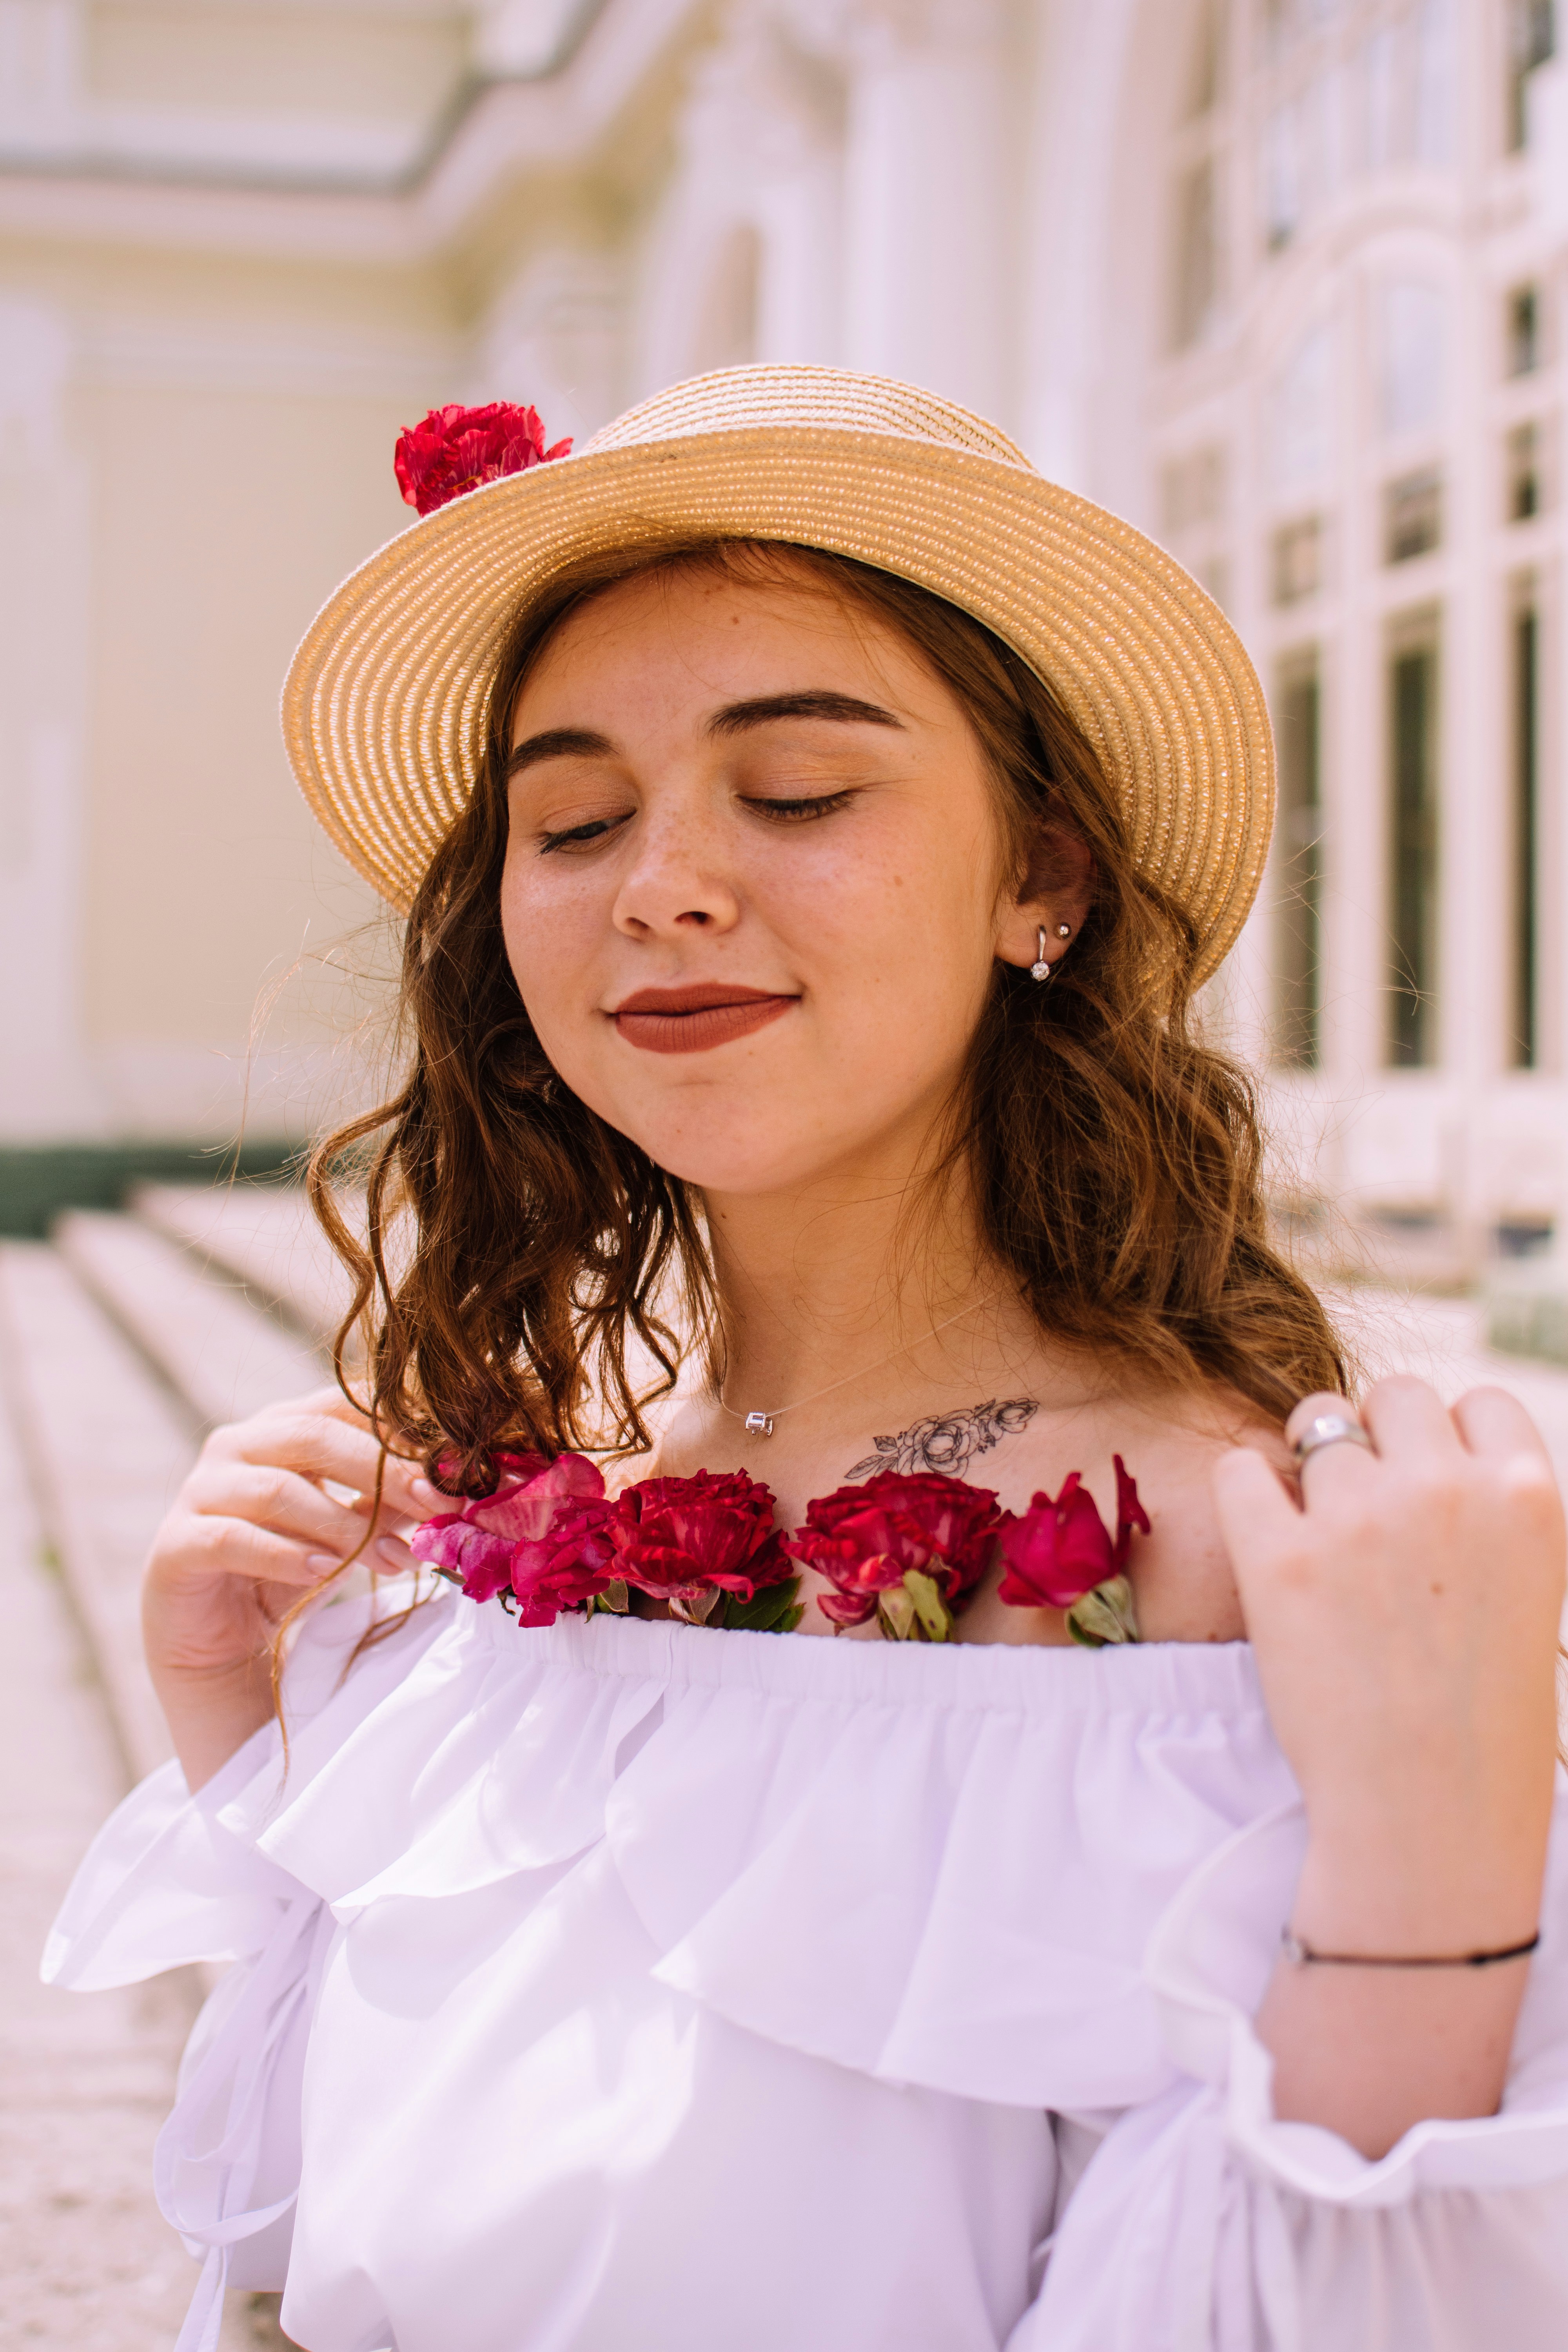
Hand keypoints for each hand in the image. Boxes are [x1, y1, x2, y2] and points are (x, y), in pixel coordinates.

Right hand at [143, 1384, 438, 1785]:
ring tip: (393, 1559)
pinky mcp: (175, 1545)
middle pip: (314, 1437)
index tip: (454, 1473)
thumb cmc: (292, 1570)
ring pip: (277, 1489)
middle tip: (433, 1509)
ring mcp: (199, 1491)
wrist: (220, 1642)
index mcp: (281, 1427)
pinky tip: (323, 1574)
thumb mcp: (350, 1531)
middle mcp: (235, 1445)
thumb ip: (387, 1504)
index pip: (344, 1405)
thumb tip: (453, 1493)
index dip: (401, 1433)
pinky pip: (232, 1538)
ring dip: (344, 1526)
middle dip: (382, 1472)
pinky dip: (285, 1556)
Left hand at [1213, 1378, 1564, 2152]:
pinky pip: (1241, 1470)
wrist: (1430, 1817)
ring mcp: (1359, 1516)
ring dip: (1313, 1471)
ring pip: (1315, 1426)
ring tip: (1322, 1543)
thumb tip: (1439, 1452)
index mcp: (1526, 1495)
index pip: (1475, 1401)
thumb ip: (1492, 1513)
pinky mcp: (1280, 1555)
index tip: (1430, 1486)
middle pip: (1392, 1395)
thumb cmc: (1486, 1721)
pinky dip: (1248, 1496)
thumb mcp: (1531, 1595)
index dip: (1446, 1438)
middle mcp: (1445, 1488)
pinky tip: (1267, 1545)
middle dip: (1377, 1437)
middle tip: (1366, 1507)